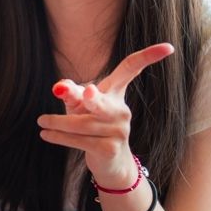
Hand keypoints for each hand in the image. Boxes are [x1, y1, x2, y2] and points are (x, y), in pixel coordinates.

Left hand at [37, 43, 174, 187]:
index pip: (131, 69)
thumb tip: (60, 86)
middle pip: (102, 103)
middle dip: (93, 99)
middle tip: (86, 93)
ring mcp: (118, 131)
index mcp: (116, 94)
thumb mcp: (79, 107)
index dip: (148, 57)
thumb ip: (71, 94)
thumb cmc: (91, 126)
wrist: (109, 163)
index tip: (168, 47)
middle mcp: (121, 111)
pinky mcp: (109, 149)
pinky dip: (60, 137)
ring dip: (58, 123)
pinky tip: (45, 134)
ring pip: (82, 125)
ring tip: (42, 121)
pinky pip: (80, 141)